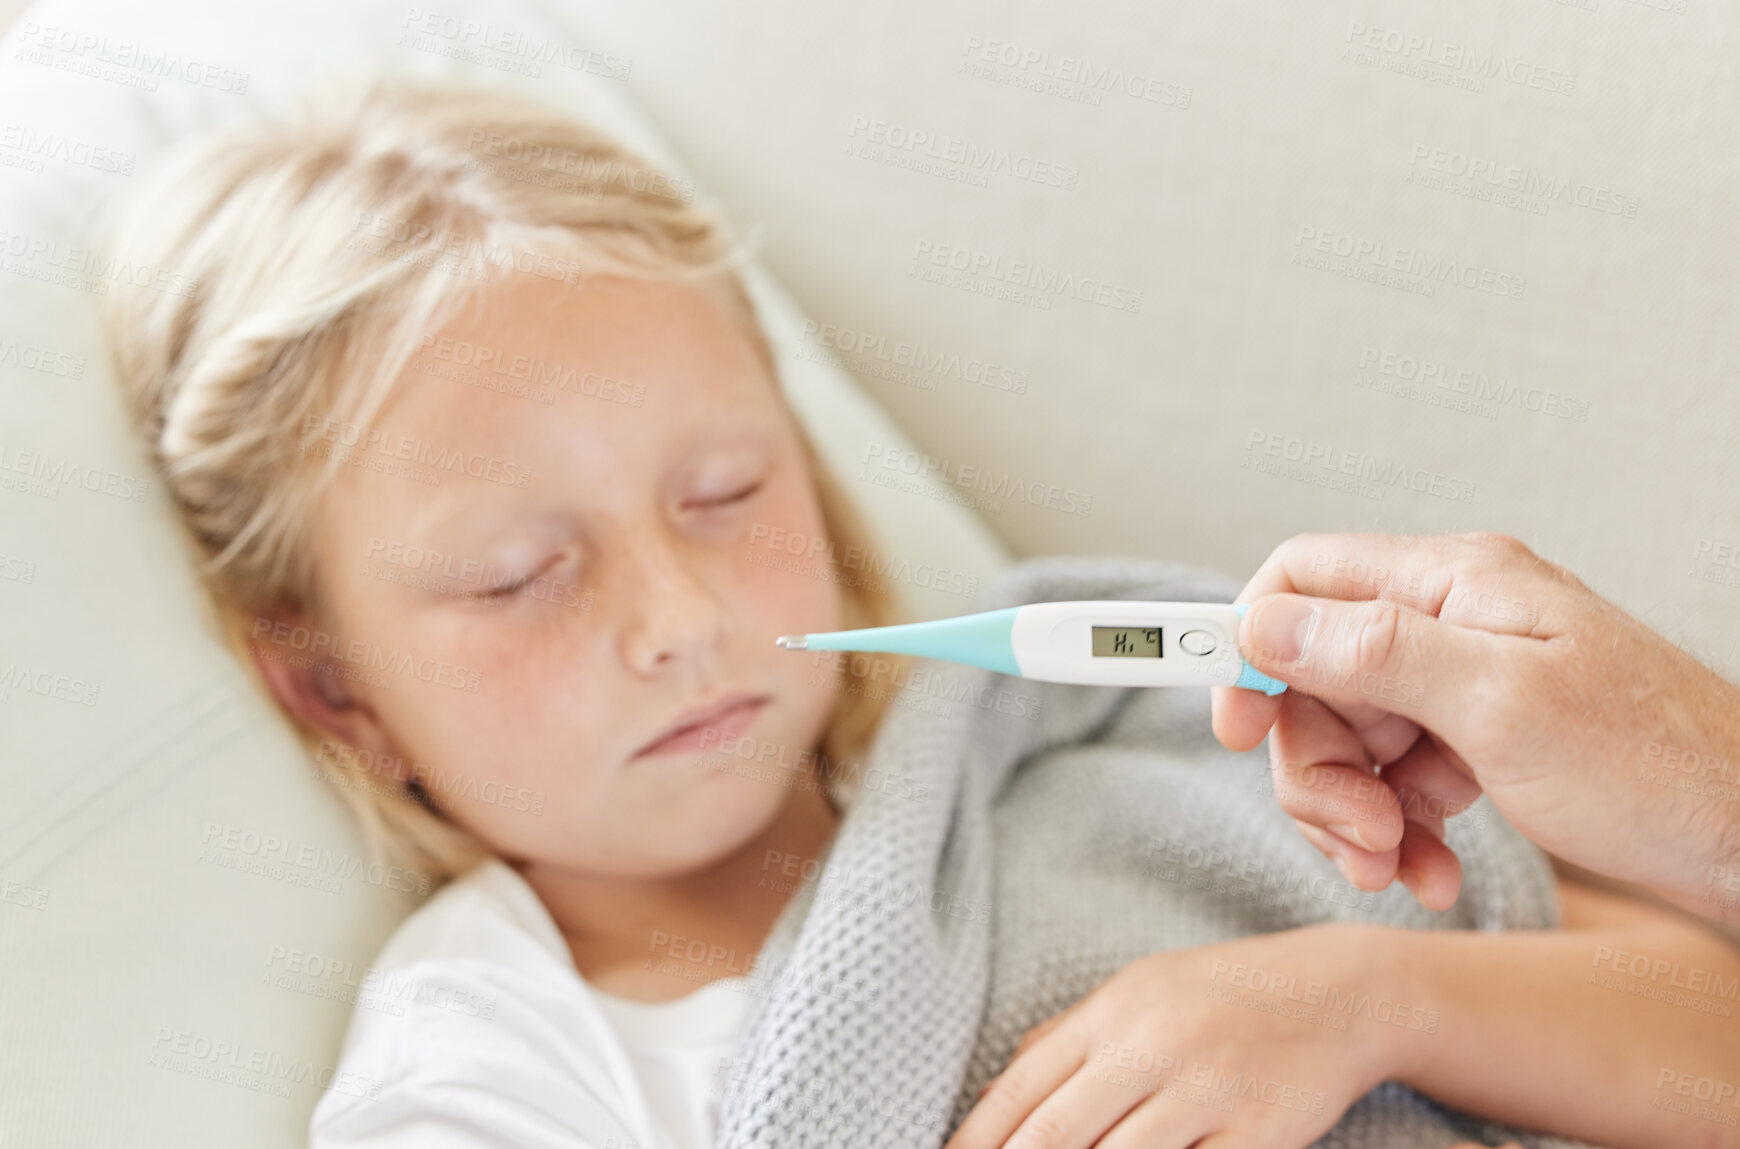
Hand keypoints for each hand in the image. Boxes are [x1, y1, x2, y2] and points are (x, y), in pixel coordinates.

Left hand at [945, 925, 1412, 1148]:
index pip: (1021, 1087)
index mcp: (1112, 1011)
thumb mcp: (1139, 991)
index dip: (977, 1140)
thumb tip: (992, 1090)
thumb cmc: (1224, 994)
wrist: (1340, 990)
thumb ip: (1067, 1037)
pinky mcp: (1258, 1134)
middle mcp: (1150, 1046)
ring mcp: (1205, 1091)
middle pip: (1056, 1134)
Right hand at [1210, 531, 1739, 919]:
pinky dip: (1396, 831)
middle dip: (1316, 766)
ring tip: (1397, 863)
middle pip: (1316, 678)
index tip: (1234, 726)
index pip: (1303, 579)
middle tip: (1353, 830)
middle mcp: (1452, 623)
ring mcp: (1466, 683)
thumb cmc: (1654, 766)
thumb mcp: (1500, 704)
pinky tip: (1431, 871)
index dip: (1250, 647)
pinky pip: (1396, 779)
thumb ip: (1374, 650)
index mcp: (1454, 584)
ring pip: (1349, 739)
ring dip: (1353, 812)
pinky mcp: (1479, 739)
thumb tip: (1262, 621)